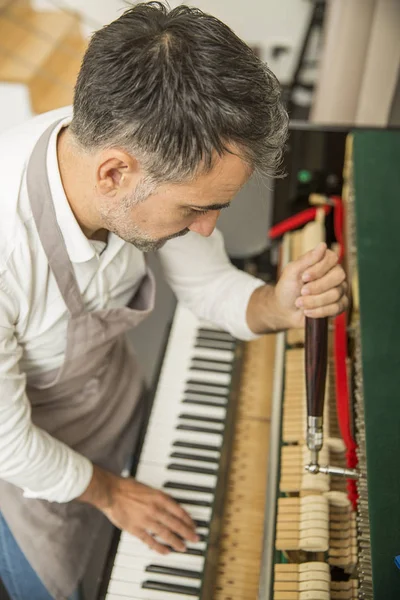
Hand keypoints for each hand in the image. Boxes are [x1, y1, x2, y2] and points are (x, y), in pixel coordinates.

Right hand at [78, 465, 198, 553]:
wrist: (112, 492)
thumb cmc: (127, 487)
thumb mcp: (149, 488)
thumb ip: (160, 498)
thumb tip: (170, 507)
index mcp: (159, 497)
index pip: (179, 511)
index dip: (188, 520)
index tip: (194, 526)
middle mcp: (155, 509)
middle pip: (176, 524)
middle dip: (187, 532)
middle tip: (195, 539)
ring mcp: (146, 520)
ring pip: (166, 534)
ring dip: (176, 541)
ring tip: (183, 547)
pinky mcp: (136, 529)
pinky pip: (150, 541)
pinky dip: (159, 547)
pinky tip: (166, 551)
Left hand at [275, 242, 347, 328]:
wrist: (284, 310)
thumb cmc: (287, 288)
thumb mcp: (291, 271)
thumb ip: (306, 259)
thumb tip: (322, 245)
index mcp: (324, 262)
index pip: (332, 259)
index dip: (318, 269)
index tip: (303, 277)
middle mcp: (334, 274)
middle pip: (338, 276)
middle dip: (317, 287)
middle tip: (302, 292)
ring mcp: (339, 290)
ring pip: (335, 294)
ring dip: (314, 301)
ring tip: (300, 303)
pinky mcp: (339, 305)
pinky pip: (336, 308)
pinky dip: (319, 311)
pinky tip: (308, 312)